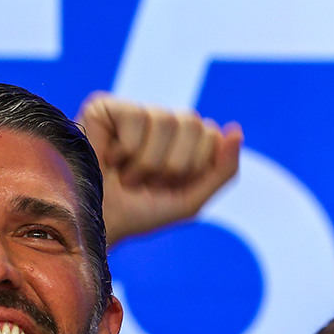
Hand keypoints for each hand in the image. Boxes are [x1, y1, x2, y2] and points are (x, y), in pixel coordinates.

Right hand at [77, 92, 243, 246]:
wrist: (97, 226)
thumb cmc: (140, 214)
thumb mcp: (191, 201)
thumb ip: (222, 169)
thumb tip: (236, 130)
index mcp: (184, 140)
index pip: (211, 134)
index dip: (194, 167)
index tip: (170, 186)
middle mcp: (161, 121)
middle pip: (192, 122)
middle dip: (174, 165)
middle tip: (148, 182)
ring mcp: (134, 112)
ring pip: (165, 119)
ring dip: (148, 161)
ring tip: (128, 176)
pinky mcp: (105, 107)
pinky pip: (136, 117)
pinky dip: (127, 149)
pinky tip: (110, 159)